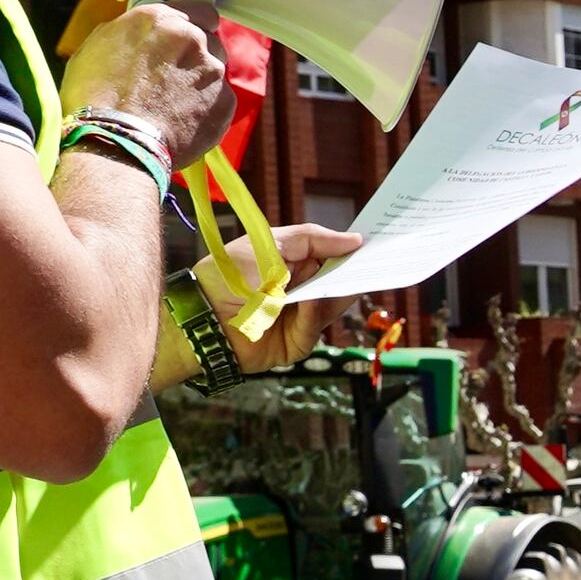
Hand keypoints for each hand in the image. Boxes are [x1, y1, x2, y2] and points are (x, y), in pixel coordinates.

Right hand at [62, 0, 229, 164]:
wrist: (116, 141)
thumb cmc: (95, 98)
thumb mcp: (95, 48)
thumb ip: (125, 34)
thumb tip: (135, 37)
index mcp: (160, 19)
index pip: (198, 10)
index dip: (193, 26)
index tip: (186, 39)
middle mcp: (192, 39)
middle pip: (209, 42)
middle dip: (194, 58)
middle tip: (171, 79)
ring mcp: (213, 71)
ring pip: (214, 73)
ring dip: (199, 84)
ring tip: (171, 105)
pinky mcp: (225, 103)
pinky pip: (219, 103)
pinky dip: (204, 111)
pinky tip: (179, 123)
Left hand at [209, 225, 367, 366]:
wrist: (204, 315)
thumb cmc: (230, 275)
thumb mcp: (271, 244)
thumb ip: (313, 238)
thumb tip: (354, 239)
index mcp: (294, 263)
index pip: (331, 256)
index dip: (350, 251)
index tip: (374, 244)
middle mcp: (300, 289)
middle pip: (339, 282)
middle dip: (354, 272)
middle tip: (376, 262)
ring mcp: (299, 317)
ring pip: (333, 305)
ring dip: (339, 292)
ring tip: (352, 277)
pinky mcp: (297, 341)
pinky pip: (316, 327)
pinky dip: (315, 314)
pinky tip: (312, 301)